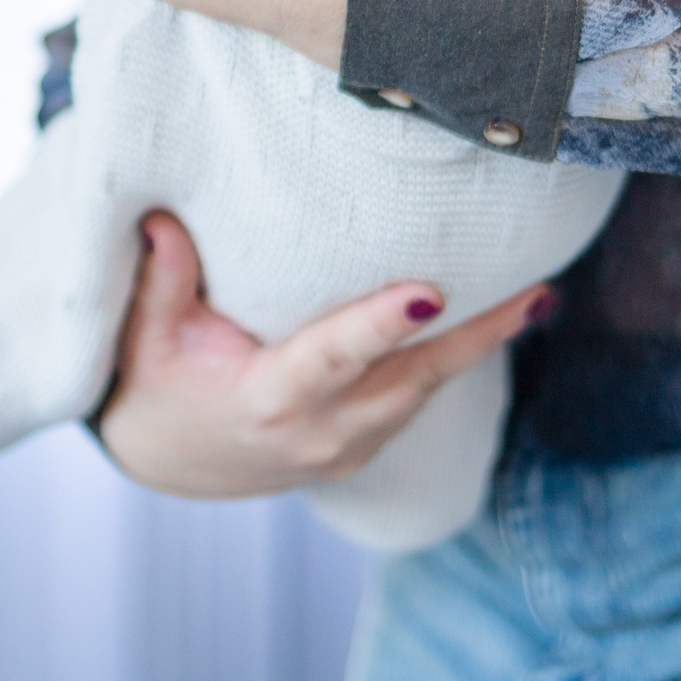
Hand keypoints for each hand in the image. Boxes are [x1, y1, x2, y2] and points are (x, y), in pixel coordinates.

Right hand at [95, 213, 551, 497]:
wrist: (165, 462)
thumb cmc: (154, 384)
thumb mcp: (144, 335)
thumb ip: (163, 278)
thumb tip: (163, 218)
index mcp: (267, 401)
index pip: (331, 359)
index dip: (379, 327)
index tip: (429, 296)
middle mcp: (317, 435)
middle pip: (411, 380)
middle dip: (477, 337)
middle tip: (536, 291)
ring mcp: (345, 450)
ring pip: (424, 392)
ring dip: (481, 348)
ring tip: (535, 295)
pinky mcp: (361, 449)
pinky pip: (414, 400)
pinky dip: (451, 362)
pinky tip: (495, 321)